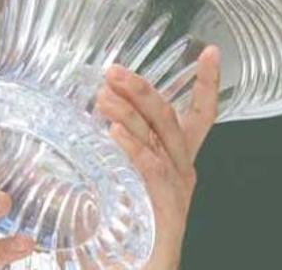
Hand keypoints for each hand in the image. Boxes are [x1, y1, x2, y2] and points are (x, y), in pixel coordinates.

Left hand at [95, 46, 219, 269]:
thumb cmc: (127, 229)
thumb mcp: (118, 180)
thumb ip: (105, 153)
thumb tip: (72, 123)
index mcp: (176, 160)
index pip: (199, 115)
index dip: (205, 83)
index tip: (209, 51)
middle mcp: (182, 169)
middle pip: (169, 118)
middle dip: (142, 89)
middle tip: (113, 71)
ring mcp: (178, 188)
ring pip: (159, 138)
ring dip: (130, 112)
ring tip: (104, 94)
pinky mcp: (167, 207)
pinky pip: (152, 169)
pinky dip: (134, 147)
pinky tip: (114, 131)